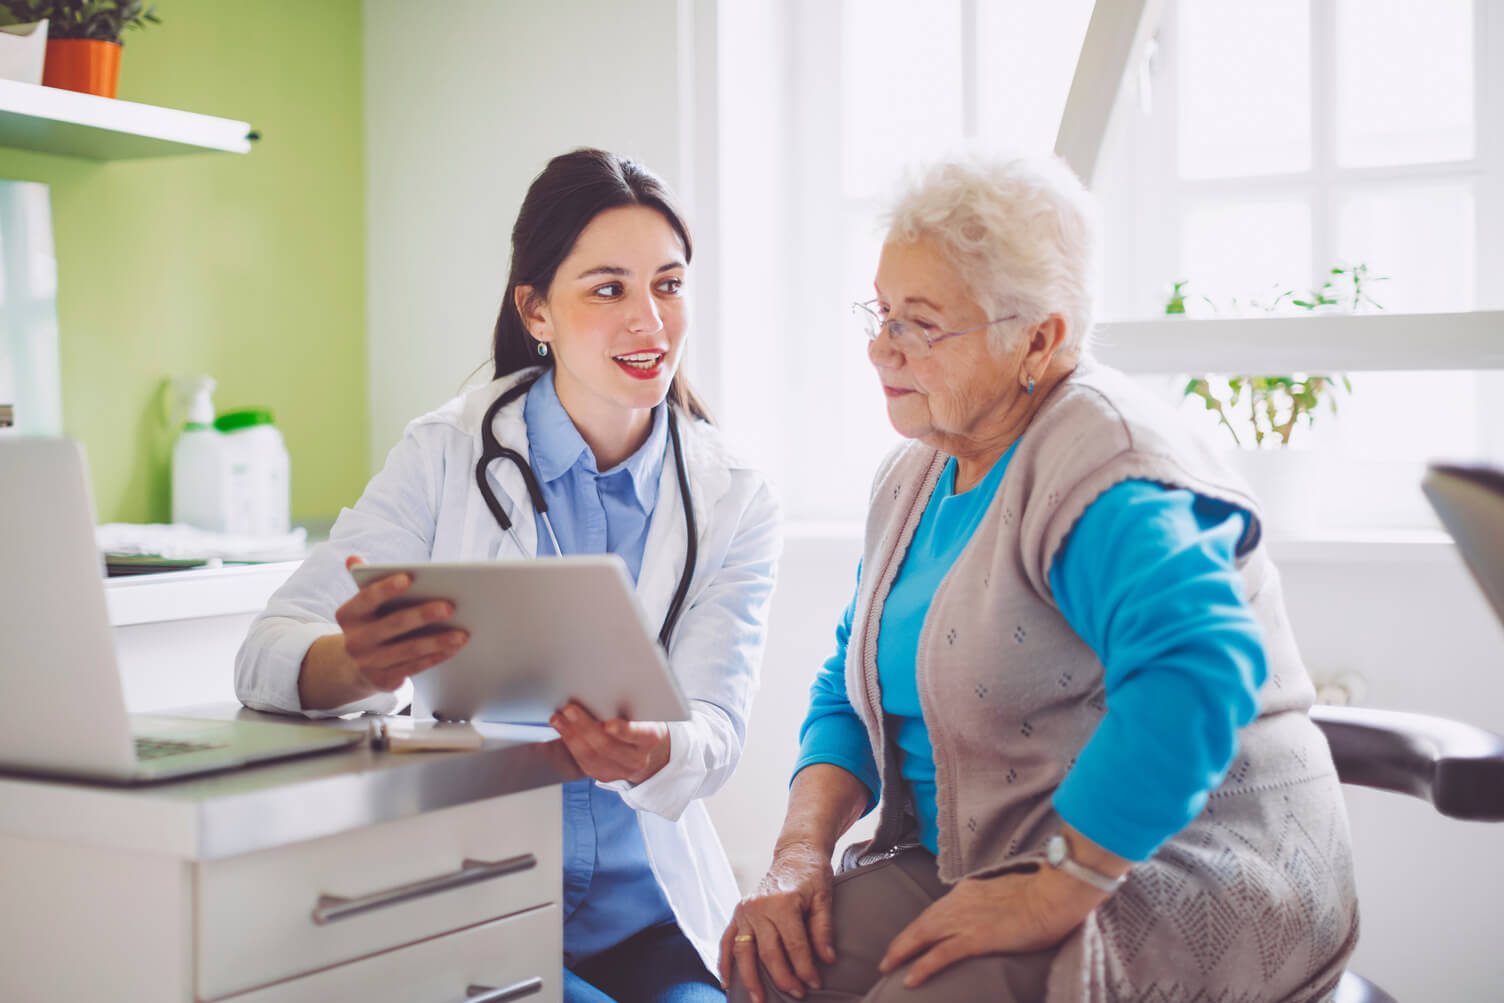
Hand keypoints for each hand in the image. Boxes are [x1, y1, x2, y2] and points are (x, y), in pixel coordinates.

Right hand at [334, 555, 467, 692]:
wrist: (352, 667)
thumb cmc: (368, 625)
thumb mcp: (362, 606)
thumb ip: (366, 581)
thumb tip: (354, 559)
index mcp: (349, 615)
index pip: (367, 599)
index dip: (386, 588)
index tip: (409, 577)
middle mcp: (356, 640)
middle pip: (394, 625)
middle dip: (423, 615)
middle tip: (450, 606)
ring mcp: (369, 663)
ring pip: (408, 649)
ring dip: (437, 641)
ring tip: (462, 633)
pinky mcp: (384, 680)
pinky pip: (415, 667)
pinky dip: (436, 657)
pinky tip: (453, 647)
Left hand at [548, 702, 669, 783]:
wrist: (644, 749)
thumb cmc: (640, 720)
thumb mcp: (643, 711)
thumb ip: (628, 704)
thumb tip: (602, 690)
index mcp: (651, 738)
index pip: (639, 735)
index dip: (624, 731)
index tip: (608, 724)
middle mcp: (638, 759)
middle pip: (608, 746)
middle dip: (586, 727)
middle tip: (570, 709)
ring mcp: (620, 771)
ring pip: (592, 756)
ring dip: (571, 735)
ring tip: (559, 718)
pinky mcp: (605, 775)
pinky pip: (583, 762)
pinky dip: (569, 744)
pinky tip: (561, 729)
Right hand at [719, 841, 836, 1002]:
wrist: (795, 853)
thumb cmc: (812, 874)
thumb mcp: (824, 898)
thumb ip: (824, 929)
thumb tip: (828, 960)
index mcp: (782, 902)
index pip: (794, 945)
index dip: (805, 968)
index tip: (815, 984)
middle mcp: (758, 907)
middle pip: (769, 953)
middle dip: (784, 978)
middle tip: (798, 994)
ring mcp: (744, 911)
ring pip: (744, 952)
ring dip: (750, 979)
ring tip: (758, 1000)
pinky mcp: (738, 913)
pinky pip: (727, 941)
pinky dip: (724, 962)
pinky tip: (727, 982)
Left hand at [878, 865, 1106, 988]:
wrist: (1053, 896)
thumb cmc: (1039, 895)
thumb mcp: (1006, 893)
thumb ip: (990, 902)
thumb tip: (988, 913)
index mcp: (968, 891)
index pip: (936, 910)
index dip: (920, 926)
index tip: (910, 937)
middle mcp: (960, 902)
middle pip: (922, 923)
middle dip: (902, 941)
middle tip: (886, 958)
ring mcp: (966, 920)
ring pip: (923, 937)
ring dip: (903, 952)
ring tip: (888, 967)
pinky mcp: (975, 939)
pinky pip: (941, 955)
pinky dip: (923, 966)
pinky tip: (909, 979)